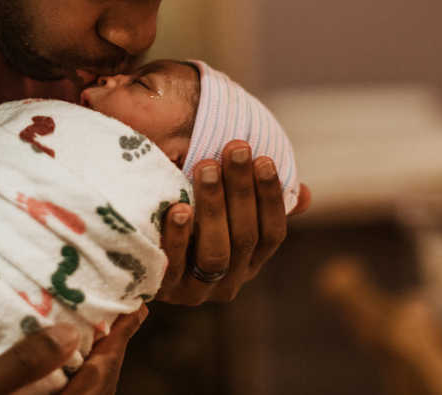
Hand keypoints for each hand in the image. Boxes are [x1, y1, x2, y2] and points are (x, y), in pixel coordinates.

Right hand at [0, 306, 146, 394]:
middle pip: (99, 388)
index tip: (138, 307)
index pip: (99, 375)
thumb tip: (70, 331)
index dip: (120, 340)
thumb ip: (21, 364)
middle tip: (128, 313)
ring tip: (101, 331)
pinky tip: (64, 360)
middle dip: (114, 350)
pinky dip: (76, 379)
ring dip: (97, 364)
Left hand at [156, 140, 310, 304]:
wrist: (136, 256)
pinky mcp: (165, 292)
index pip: (272, 232)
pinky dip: (178, 236)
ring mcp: (197, 290)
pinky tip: (178, 207)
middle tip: (233, 149)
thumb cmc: (191, 225)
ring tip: (206, 167)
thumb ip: (260, 203)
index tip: (263, 158)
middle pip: (245, 237)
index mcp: (251, 262)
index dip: (271, 196)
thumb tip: (305, 194)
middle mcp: (230, 281)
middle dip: (241, 190)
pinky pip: (175, 265)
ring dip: (214, 206)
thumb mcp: (226, 213)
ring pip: (215, 252)